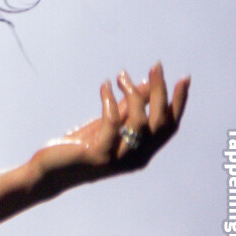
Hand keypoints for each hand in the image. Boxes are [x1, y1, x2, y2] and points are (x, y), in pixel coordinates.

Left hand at [30, 62, 189, 195]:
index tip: (184, 79)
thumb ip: (129, 108)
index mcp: (143, 151)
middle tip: (156, 66)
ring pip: (140, 122)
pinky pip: (112, 123)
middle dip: (161, 92)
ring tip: (121, 76)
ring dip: (134, 93)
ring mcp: (119, 158)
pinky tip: (105, 86)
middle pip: (159, 122)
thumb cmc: (80, 146)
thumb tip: (148, 84)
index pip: (169, 126)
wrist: (51, 169)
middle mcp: (137, 157)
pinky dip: (110, 101)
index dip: (179, 103)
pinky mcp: (99, 154)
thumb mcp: (108, 125)